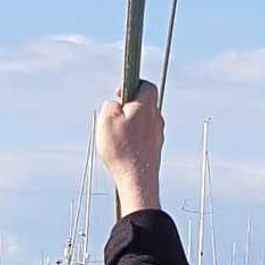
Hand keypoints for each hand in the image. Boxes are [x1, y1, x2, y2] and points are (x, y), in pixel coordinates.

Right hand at [96, 82, 163, 213]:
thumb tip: (115, 105)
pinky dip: (133, 139)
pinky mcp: (155, 148)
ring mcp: (157, 134)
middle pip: (144, 104)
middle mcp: (156, 118)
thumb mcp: (106, 120)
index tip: (119, 93)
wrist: (137, 181)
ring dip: (130, 124)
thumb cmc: (122, 150)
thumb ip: (110, 105)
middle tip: (114, 117)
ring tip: (116, 137)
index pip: (146, 85)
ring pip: (143, 121)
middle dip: (128, 107)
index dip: (132, 84)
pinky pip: (143, 137)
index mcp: (146, 106)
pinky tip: (123, 150)